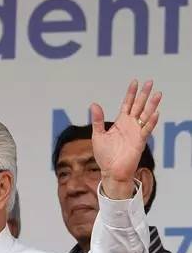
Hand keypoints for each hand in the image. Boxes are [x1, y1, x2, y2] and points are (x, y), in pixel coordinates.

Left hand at [91, 80, 161, 198]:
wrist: (111, 171)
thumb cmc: (105, 155)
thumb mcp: (98, 134)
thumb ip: (97, 120)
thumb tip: (94, 104)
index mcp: (120, 122)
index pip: (127, 104)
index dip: (131, 93)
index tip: (135, 82)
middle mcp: (130, 125)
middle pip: (139, 106)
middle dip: (144, 94)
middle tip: (150, 81)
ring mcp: (136, 133)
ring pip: (145, 115)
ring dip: (152, 105)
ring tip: (157, 93)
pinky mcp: (139, 142)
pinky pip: (146, 130)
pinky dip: (151, 122)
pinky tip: (155, 113)